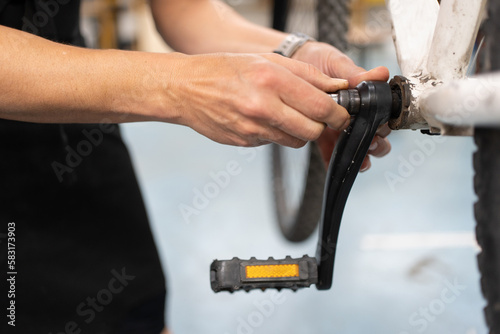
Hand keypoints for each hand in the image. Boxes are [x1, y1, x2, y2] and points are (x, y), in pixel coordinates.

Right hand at [167, 53, 349, 146]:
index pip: (320, 106)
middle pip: (312, 130)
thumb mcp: (266, 60)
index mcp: (272, 79)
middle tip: (316, 115)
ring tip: (285, 114)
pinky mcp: (245, 142)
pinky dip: (276, 134)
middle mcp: (263, 106)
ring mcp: (253, 128)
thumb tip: (337, 87)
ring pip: (296, 141)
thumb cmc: (224, 70)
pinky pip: (274, 143)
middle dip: (320, 126)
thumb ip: (306, 74)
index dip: (338, 114)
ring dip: (299, 131)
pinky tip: (262, 119)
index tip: (341, 114)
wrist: (186, 89)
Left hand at [292, 42, 391, 170]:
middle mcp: (355, 115)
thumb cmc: (317, 60)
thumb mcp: (337, 63)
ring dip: (359, 155)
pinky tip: (335, 166)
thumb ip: (356, 73)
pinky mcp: (323, 136)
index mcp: (363, 99)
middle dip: (375, 144)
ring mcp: (340, 128)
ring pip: (357, 148)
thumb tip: (380, 74)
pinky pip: (331, 154)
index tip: (380, 128)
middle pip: (375, 137)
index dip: (384, 125)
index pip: (382, 116)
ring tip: (357, 157)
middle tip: (370, 143)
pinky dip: (334, 162)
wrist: (292, 62)